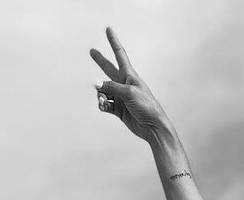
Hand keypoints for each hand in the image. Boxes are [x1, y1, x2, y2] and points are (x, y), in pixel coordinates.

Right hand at [89, 27, 170, 141]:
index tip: (108, 29)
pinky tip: (103, 106)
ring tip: (103, 101)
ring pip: (103, 91)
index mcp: (130, 75)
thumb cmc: (146, 106)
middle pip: (108, 69)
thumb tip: (97, 85)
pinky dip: (103, 105)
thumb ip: (111, 86)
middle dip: (100, 60)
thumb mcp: (129, 92)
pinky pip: (105, 104)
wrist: (152, 127)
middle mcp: (124, 84)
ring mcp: (121, 96)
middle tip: (91, 51)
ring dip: (100, 95)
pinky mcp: (119, 109)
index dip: (113, 41)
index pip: (119, 54)